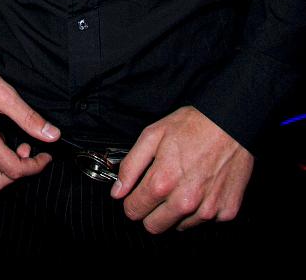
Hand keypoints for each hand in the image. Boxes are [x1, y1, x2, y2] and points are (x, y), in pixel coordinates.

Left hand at [111, 106, 253, 233]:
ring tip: (184, 183)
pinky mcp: (226, 212)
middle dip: (151, 211)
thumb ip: (131, 166)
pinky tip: (202, 186)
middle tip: (159, 190)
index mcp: (163, 182)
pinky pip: (204, 221)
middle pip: (154, 226)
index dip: (132, 202)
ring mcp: (207, 210)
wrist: (231, 123)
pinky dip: (200, 208)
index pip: (134, 211)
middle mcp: (185, 201)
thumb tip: (117, 192)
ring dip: (177, 211)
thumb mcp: (153, 135)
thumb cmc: (192, 126)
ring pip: (179, 226)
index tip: (136, 194)